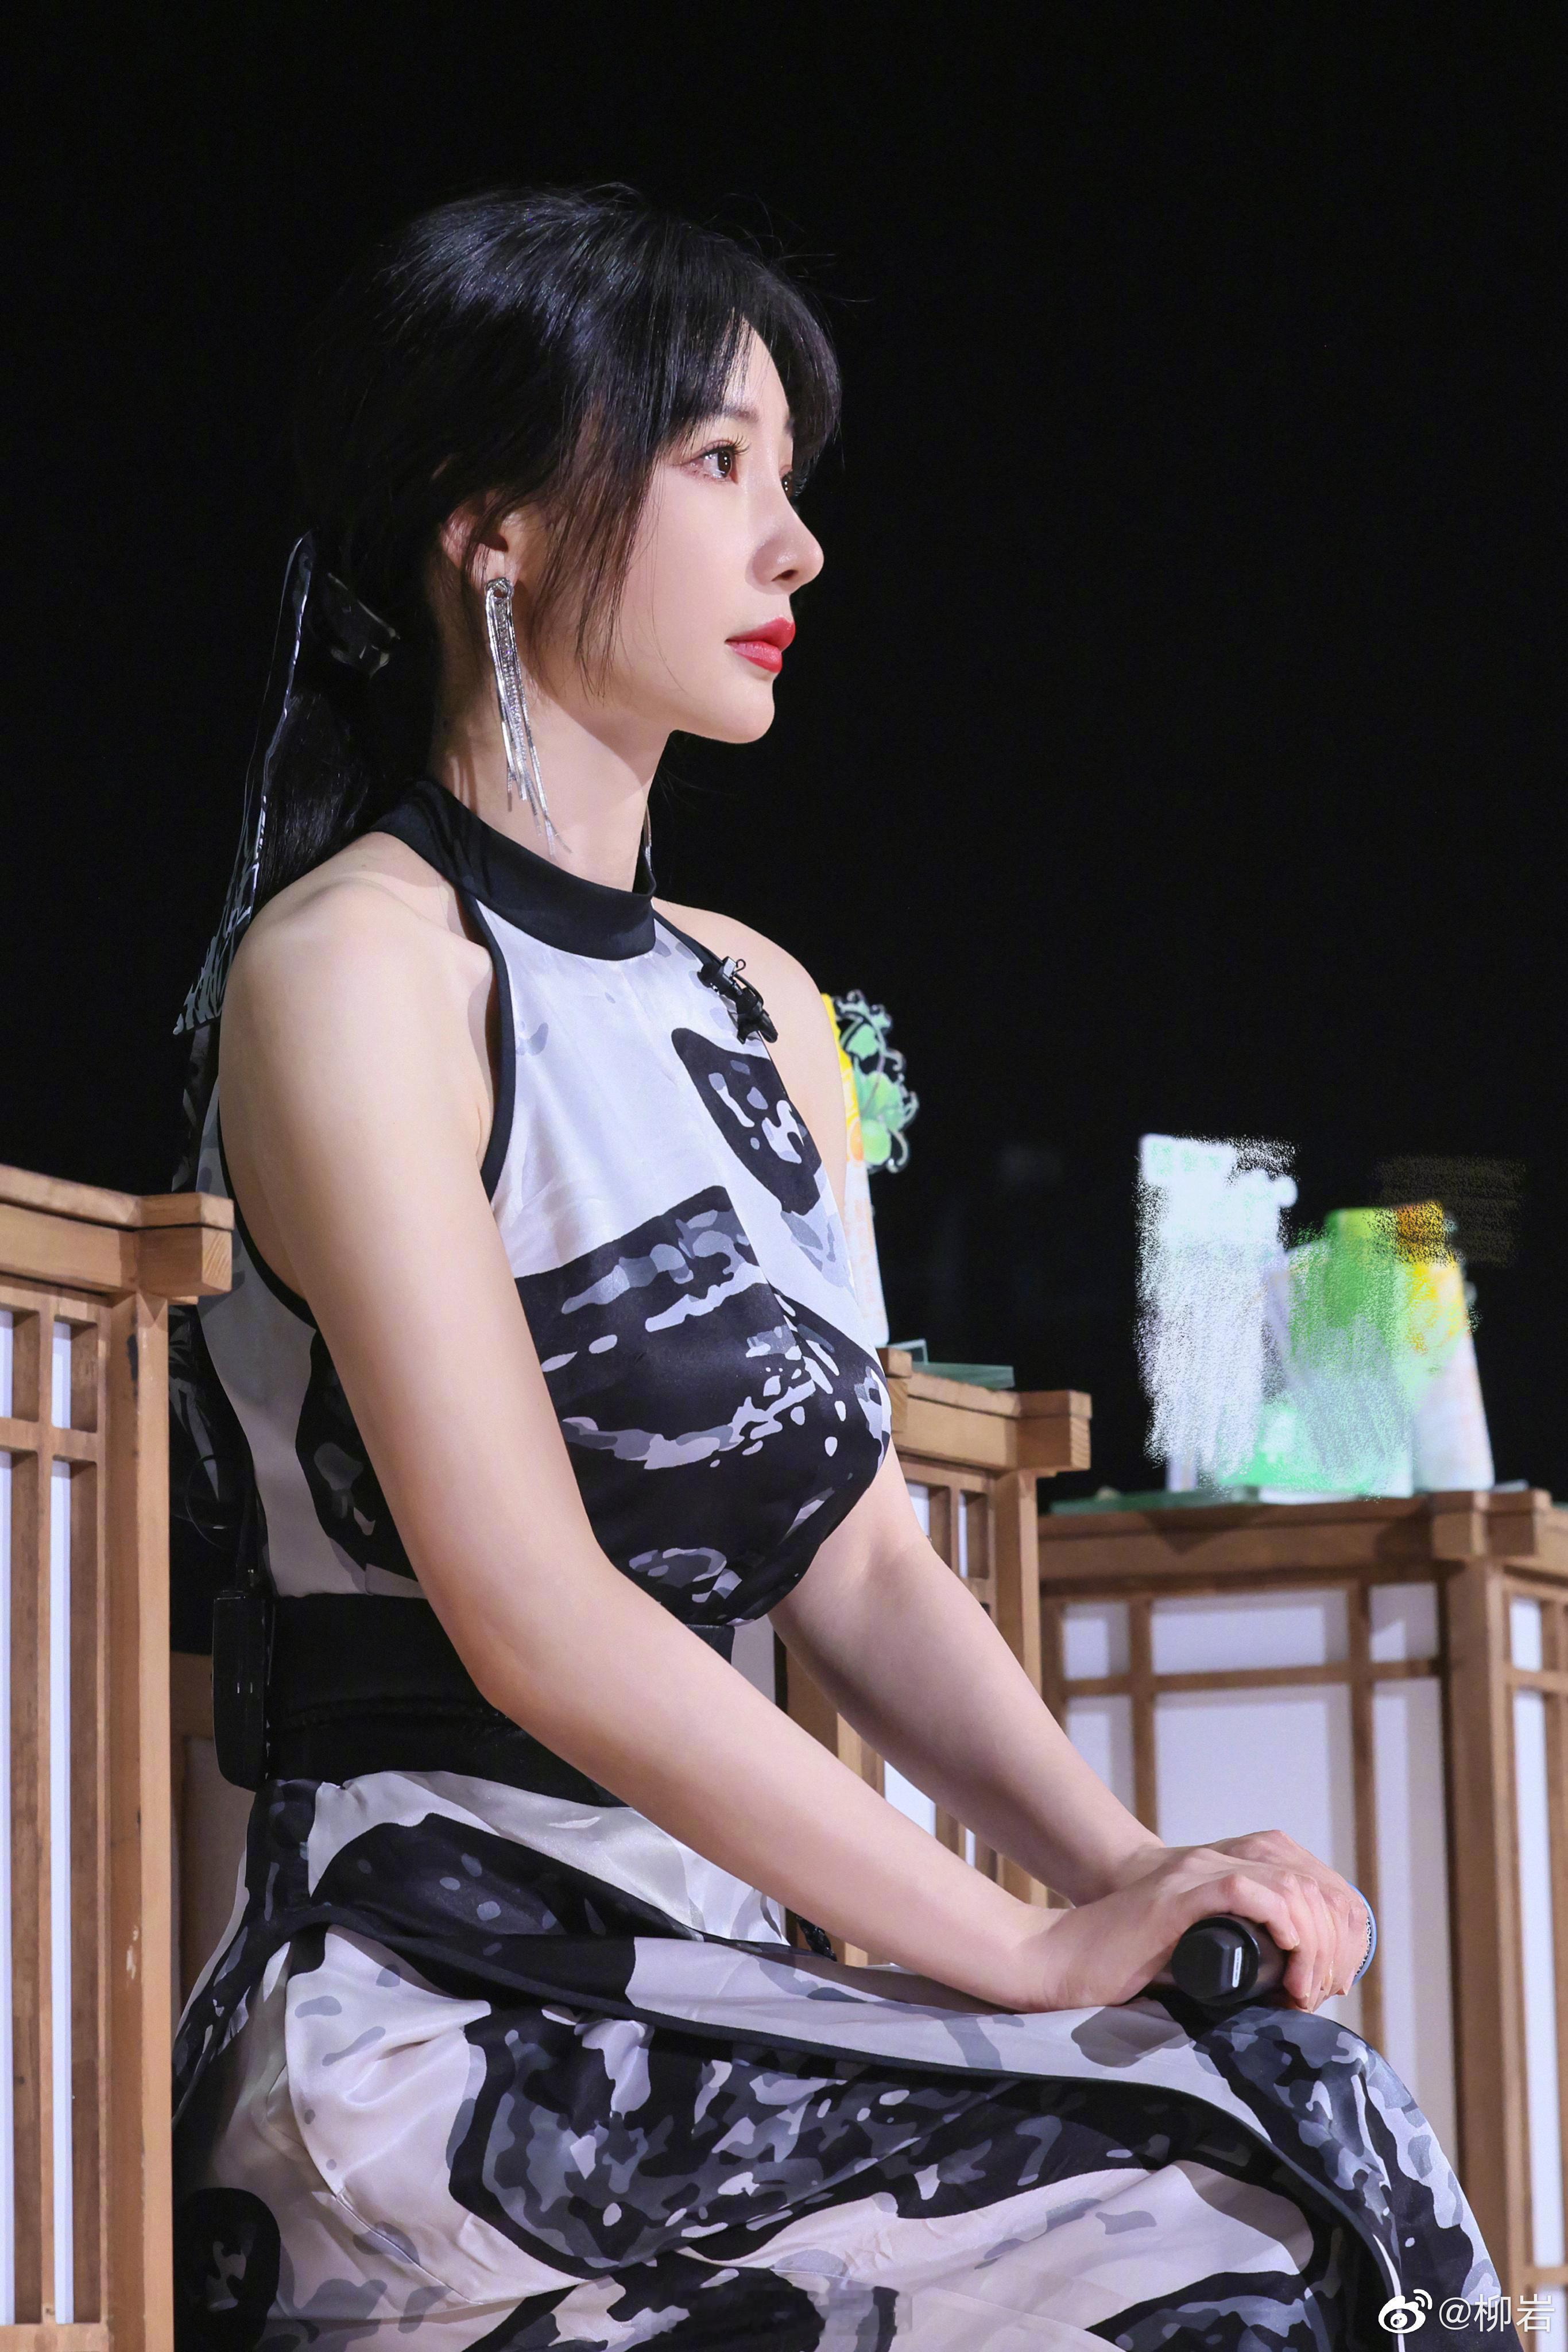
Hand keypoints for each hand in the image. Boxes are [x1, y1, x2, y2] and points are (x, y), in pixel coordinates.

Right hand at [1012, 1836, 1361, 2013]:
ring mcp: (1193, 1877)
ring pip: (1290, 1888)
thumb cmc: (1118, 1970)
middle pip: (1310, 1885)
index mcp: (1220, 1876)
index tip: (1331, 1982)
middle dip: (1335, 1942)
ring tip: (1305, 1990)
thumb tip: (1286, 1992)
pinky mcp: (1177, 1896)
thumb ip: (1229, 1958)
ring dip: (1314, 1942)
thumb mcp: (1193, 1958)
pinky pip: (1247, 1892)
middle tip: (1323, 1992)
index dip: (1336, 1930)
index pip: (1307, 1883)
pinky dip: (1282, 1924)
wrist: (1058, 1962)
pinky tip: (1286, 1963)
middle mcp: (1212, 1866)